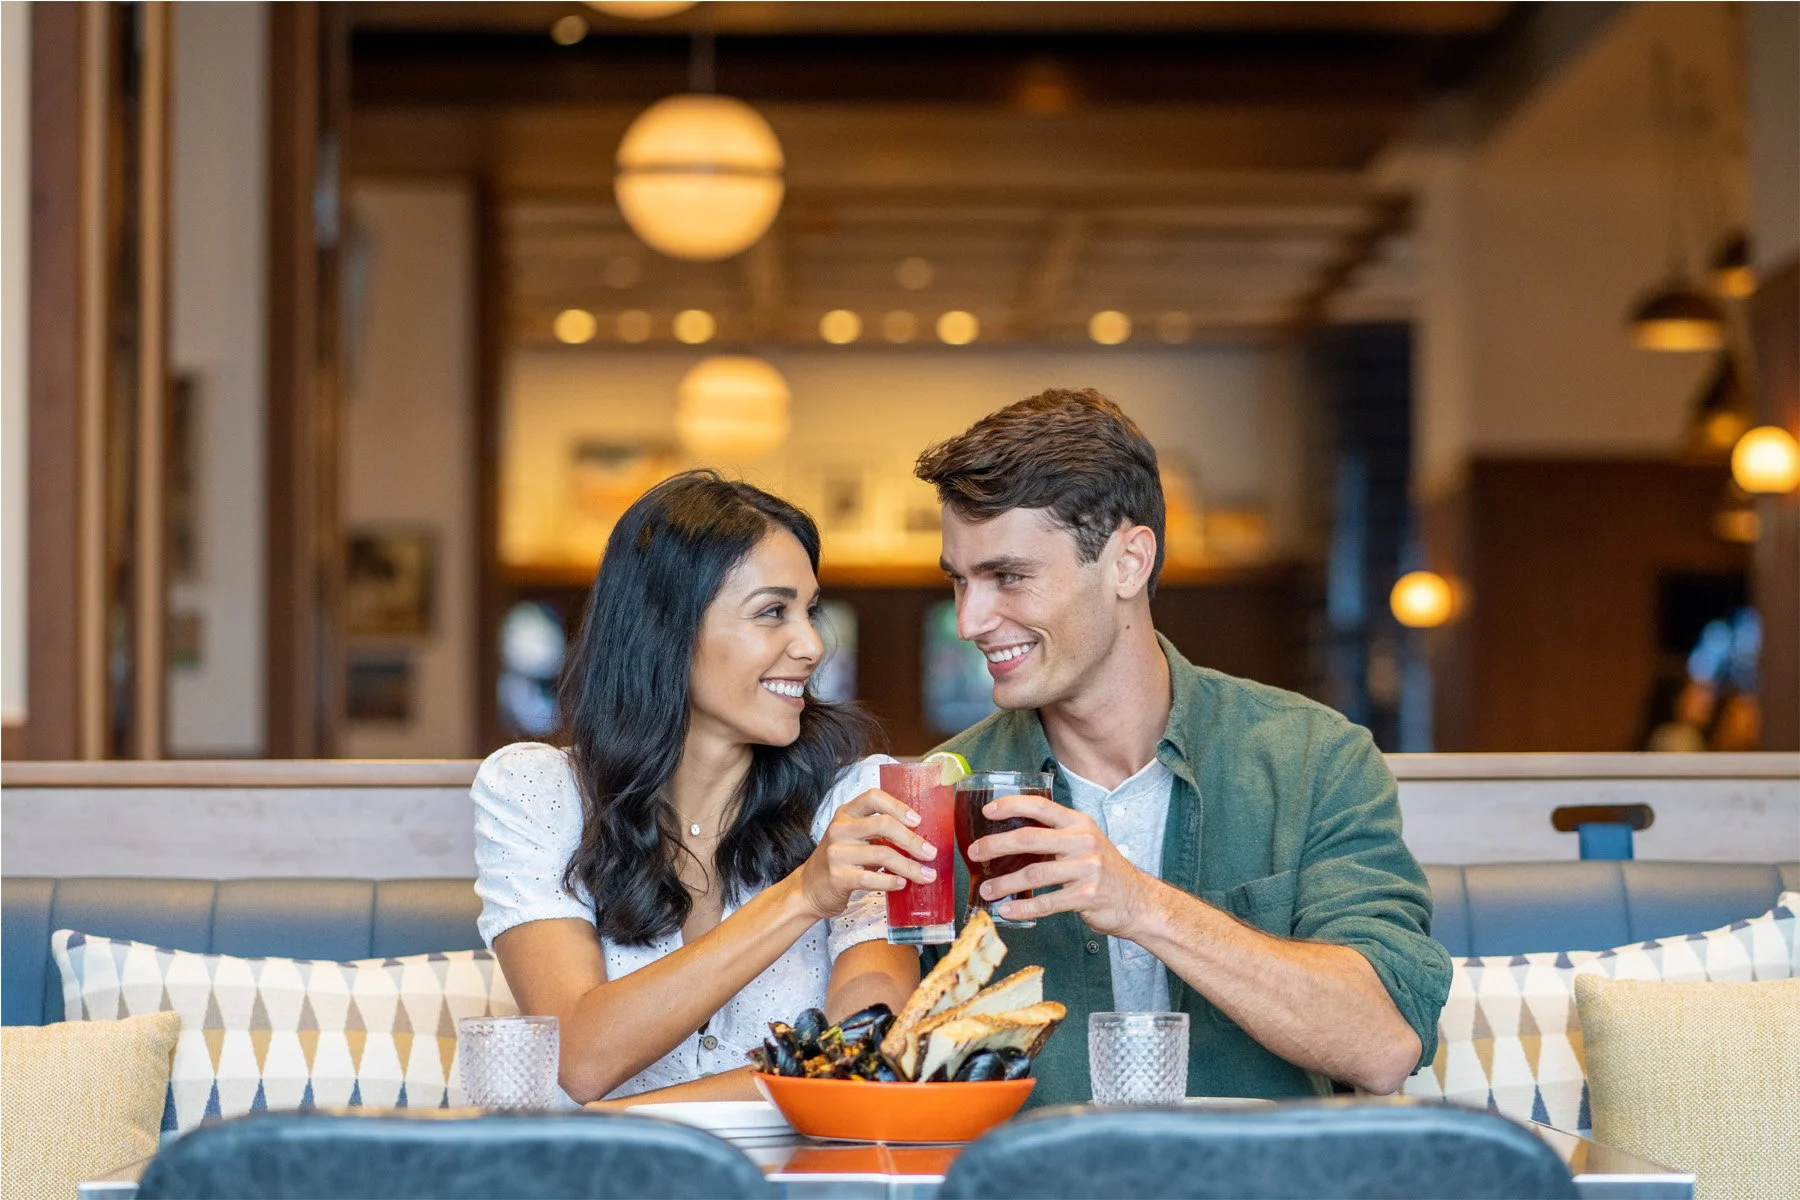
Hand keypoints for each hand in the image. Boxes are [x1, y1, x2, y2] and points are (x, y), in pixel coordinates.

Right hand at [795, 788, 938, 920]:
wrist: (808, 889)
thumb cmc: (839, 861)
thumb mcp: (852, 838)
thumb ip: (877, 832)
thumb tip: (920, 838)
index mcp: (846, 814)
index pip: (873, 798)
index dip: (898, 806)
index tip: (918, 820)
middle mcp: (840, 829)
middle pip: (883, 825)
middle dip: (912, 840)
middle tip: (930, 853)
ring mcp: (837, 853)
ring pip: (882, 854)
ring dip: (909, 866)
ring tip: (926, 874)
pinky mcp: (837, 877)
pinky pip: (870, 878)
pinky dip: (890, 881)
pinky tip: (902, 884)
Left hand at [967, 793, 1157, 937]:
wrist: (1139, 901)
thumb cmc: (1105, 872)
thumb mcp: (1085, 843)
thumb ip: (1056, 836)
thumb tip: (1011, 838)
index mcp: (1079, 823)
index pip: (1040, 805)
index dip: (1011, 805)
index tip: (987, 810)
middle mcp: (1083, 841)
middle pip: (1029, 838)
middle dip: (995, 845)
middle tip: (974, 852)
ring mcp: (1086, 868)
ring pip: (1033, 874)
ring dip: (1004, 883)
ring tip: (986, 890)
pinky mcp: (1087, 896)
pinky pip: (1046, 903)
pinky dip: (1023, 908)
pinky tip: (1007, 911)